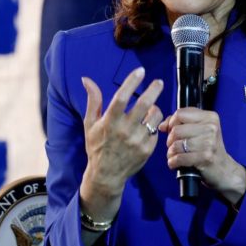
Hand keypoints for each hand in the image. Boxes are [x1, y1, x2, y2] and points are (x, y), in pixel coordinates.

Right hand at [79, 67, 163, 220]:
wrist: (106, 174)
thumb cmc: (97, 146)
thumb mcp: (90, 123)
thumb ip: (93, 100)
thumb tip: (86, 79)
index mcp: (109, 122)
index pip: (121, 97)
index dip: (131, 82)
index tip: (140, 71)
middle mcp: (124, 130)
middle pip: (144, 105)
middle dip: (153, 90)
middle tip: (158, 82)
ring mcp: (137, 141)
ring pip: (154, 117)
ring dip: (154, 109)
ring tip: (150, 109)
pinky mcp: (147, 150)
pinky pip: (156, 131)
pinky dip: (153, 126)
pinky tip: (147, 127)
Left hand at [159, 109, 245, 204]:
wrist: (224, 170)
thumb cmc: (207, 148)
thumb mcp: (198, 130)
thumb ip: (179, 122)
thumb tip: (162, 126)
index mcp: (210, 117)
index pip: (180, 114)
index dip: (171, 123)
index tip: (172, 131)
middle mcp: (211, 128)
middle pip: (176, 130)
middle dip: (170, 140)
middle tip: (174, 146)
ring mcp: (209, 143)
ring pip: (176, 144)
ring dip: (171, 152)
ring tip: (175, 155)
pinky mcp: (205, 157)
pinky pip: (179, 158)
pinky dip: (173, 162)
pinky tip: (175, 163)